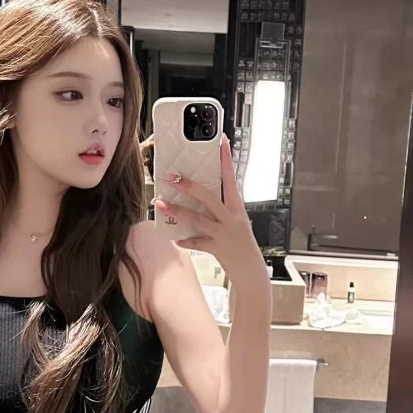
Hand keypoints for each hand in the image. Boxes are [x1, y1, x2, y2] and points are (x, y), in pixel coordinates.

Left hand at [153, 134, 269, 293]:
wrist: (251, 271)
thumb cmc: (242, 243)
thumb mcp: (236, 221)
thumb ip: (221, 208)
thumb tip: (202, 192)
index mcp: (237, 208)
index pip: (231, 179)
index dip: (226, 160)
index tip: (221, 142)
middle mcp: (231, 219)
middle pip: (209, 197)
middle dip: (189, 186)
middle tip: (172, 177)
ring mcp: (224, 234)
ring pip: (197, 219)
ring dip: (177, 211)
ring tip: (160, 203)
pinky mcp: (217, 249)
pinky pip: (197, 243)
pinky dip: (186, 241)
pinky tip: (174, 238)